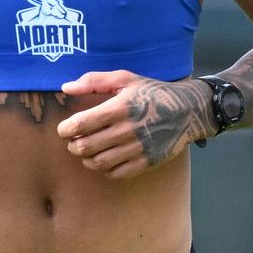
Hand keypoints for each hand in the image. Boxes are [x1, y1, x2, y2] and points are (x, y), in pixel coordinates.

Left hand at [57, 70, 200, 178]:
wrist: (189, 111)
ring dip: (86, 158)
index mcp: (119, 108)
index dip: (65, 129)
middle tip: (74, 140)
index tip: (64, 129)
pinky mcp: (146, 162)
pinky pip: (116, 173)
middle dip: (73, 145)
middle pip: (85, 147)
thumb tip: (66, 87)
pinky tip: (106, 157)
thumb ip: (94, 81)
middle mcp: (127, 130)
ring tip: (88, 150)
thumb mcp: (125, 79)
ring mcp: (137, 148)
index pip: (81, 124)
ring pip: (98, 162)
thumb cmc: (152, 93)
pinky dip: (105, 168)